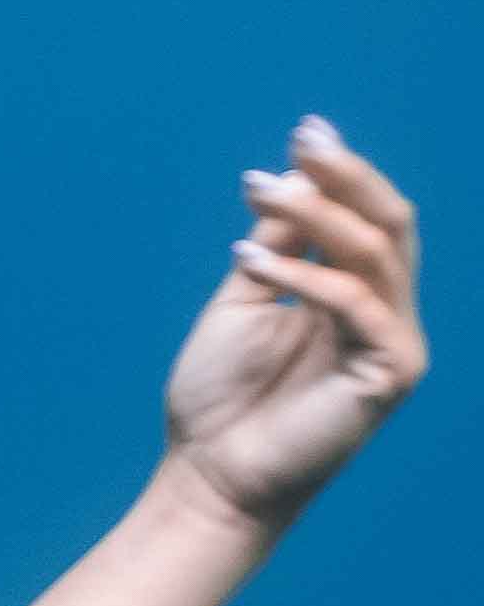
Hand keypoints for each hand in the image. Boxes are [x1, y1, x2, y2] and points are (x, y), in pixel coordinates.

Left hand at [159, 117, 427, 538]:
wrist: (211, 474)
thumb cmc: (221, 396)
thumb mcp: (245, 296)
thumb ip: (277, 242)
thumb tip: (293, 178)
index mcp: (353, 294)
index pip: (368, 218)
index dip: (342, 171)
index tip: (304, 131)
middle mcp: (384, 313)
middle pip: (390, 222)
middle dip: (346, 174)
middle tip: (302, 141)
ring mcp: (394, 342)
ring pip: (377, 251)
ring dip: (317, 213)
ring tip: (259, 192)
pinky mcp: (391, 372)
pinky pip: (357, 302)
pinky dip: (304, 274)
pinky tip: (248, 262)